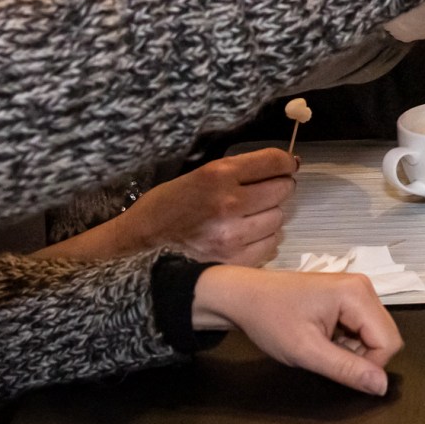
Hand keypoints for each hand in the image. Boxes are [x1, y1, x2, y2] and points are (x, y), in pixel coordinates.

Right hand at [119, 149, 299, 264]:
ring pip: (278, 219)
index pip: (275, 162)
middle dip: (278, 189)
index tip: (285, 167)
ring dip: (269, 216)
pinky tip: (245, 238)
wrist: (139, 245)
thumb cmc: (168, 206)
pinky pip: (270, 245)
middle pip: (283, 190)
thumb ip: (239, 171)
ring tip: (249, 218)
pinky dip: (263, 240)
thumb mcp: (199, 175)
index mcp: (218, 175)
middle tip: (263, 194)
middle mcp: (229, 203)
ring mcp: (233, 235)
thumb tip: (285, 165)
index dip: (285, 163)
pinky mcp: (234, 261)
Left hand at [192, 264, 401, 396]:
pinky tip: (322, 337)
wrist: (244, 297)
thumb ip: (347, 370)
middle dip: (361, 356)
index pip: (389, 342)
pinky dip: (346, 340)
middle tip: (325, 355)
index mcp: (357, 294)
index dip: (369, 365)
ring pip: (374, 334)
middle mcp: (363, 287)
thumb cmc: (270, 319)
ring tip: (320, 345)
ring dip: (352, 350)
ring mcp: (356, 289)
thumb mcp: (306, 352)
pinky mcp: (348, 296)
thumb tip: (382, 386)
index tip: (336, 368)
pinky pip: (362, 327)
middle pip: (385, 336)